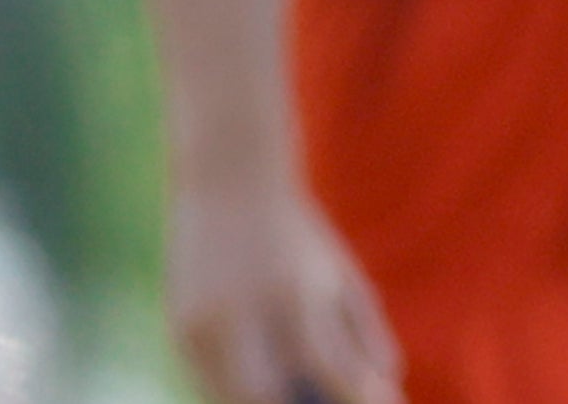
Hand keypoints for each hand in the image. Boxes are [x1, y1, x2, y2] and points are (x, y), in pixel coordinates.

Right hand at [167, 176, 400, 403]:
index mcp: (288, 289)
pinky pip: (211, 382)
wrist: (227, 185)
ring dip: (269, 403)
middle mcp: (238, 310)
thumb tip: (387, 389)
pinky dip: (241, 392)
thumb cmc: (295, 236)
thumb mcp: (338, 273)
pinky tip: (273, 382)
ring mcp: (200, 323)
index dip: (354, 392)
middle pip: (262, 395)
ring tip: (304, 394)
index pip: (321, 360)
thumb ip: (363, 333)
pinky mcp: (179, 330)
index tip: (387, 402)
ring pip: (231, 396)